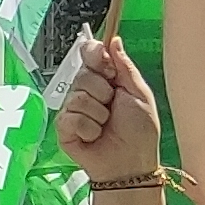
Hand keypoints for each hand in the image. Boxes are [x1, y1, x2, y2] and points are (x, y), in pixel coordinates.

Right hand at [55, 33, 163, 181]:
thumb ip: (124, 66)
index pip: (91, 54)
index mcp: (106, 80)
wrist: (131, 164)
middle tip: (112, 107)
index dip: (95, 55)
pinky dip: (87, 128)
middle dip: (102, 92)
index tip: (105, 64)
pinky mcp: (64, 128)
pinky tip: (94, 137)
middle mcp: (87, 92)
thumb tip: (114, 40)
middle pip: (83, 75)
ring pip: (77, 97)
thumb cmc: (140, 132)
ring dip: (97, 114)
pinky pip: (70, 118)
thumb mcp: (139, 94)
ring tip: (105, 126)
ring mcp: (74, 110)